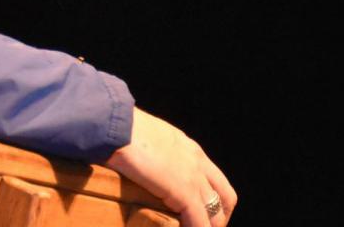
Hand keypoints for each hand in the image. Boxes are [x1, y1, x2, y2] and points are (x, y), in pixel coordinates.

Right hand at [105, 107, 236, 226]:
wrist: (118, 126)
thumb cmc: (124, 129)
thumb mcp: (150, 138)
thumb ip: (157, 153)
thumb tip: (147, 166)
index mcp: (190, 149)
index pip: (217, 180)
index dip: (215, 201)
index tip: (204, 214)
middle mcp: (198, 162)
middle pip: (225, 198)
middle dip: (218, 219)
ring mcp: (193, 178)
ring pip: (216, 213)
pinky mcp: (184, 192)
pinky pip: (200, 221)